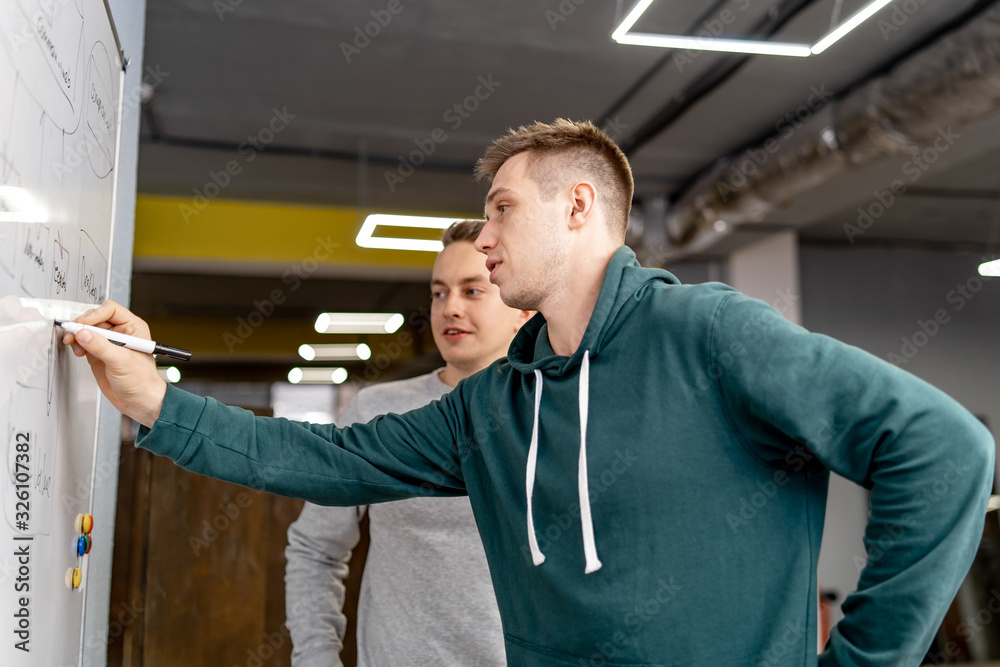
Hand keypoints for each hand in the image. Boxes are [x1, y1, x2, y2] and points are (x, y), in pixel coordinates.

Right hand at [62, 300, 166, 427]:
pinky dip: (77, 343)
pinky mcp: (98, 353)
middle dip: (82, 325)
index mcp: (133, 327)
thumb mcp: (121, 361)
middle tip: (73, 334)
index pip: (111, 310)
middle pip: (95, 318)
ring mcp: (108, 342)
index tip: (83, 324)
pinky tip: (78, 351)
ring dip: (77, 334)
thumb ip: (101, 346)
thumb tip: (83, 333)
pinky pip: (83, 341)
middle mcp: (120, 332)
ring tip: (73, 343)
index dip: (95, 315)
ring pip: (87, 329)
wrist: (138, 400)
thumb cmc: (141, 381)